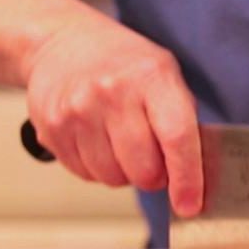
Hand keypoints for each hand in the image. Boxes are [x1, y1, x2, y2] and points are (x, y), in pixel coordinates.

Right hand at [23, 16, 202, 217]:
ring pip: (113, 178)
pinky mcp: (52, 127)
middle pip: (143, 169)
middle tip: (153, 158)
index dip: (186, 179)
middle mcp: (113, 93)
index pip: (177, 137)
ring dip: (124, 173)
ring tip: (121, 143)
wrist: (64, 42)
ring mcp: (78, 110)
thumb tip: (196, 179)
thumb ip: (182, 123)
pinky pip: (85, 174)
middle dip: (154, 176)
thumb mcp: (165, 76)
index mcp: (152, 77)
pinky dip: (98, 168)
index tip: (189, 206)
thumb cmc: (126, 65)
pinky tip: (97, 140)